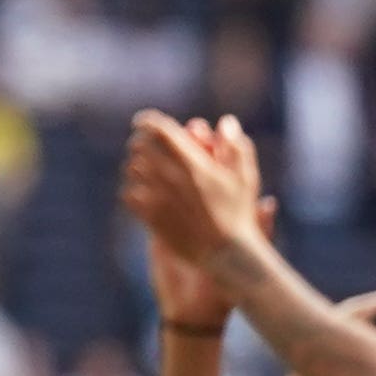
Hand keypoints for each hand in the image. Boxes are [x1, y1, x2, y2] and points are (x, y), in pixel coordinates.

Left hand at [121, 111, 270, 284]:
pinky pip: (129, 195)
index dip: (148, 121)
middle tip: (142, 142)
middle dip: (140, 141)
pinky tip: (140, 191)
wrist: (225, 254)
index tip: (144, 121)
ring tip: (141, 166)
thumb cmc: (239, 214)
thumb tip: (226, 122)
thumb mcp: (246, 177)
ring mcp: (158, 197)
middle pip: (141, 146)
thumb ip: (235, 146)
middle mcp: (171, 177)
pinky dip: (132, 190)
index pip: (159, 130)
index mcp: (192, 162)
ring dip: (135, 164)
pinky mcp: (150, 217)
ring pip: (132, 169)